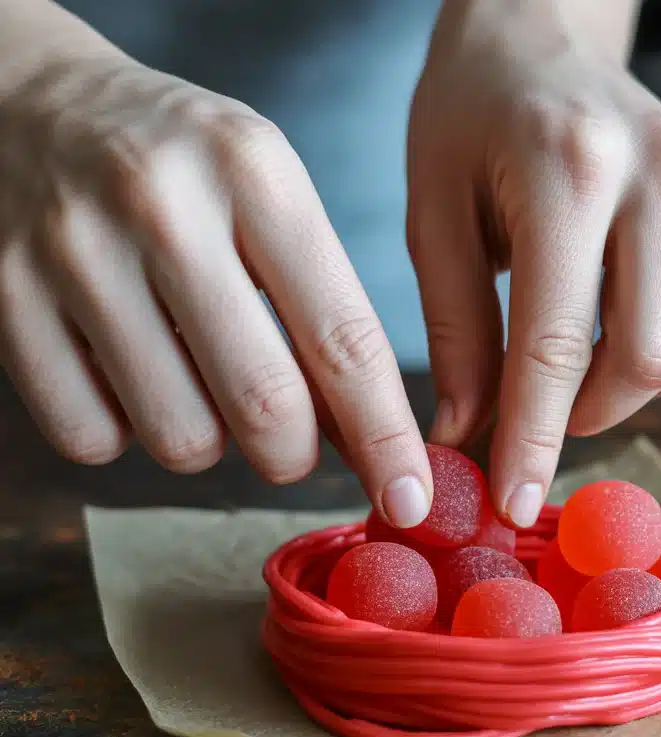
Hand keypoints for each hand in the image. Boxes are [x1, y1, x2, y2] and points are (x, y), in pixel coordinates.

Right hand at [0, 55, 434, 526]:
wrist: (30, 102)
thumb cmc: (183, 165)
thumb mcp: (270, 194)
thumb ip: (323, 307)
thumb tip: (372, 443)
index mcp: (255, 174)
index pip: (343, 337)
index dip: (385, 435)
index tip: (410, 500)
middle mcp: (164, 208)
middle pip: (264, 406)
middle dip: (294, 457)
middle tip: (290, 444)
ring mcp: (73, 253)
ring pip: (180, 437)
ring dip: (208, 442)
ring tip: (197, 380)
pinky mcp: (5, 298)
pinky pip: (91, 439)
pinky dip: (123, 433)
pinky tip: (126, 374)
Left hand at [408, 0, 660, 526]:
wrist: (540, 31)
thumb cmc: (471, 116)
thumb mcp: (434, 216)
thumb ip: (454, 331)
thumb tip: (464, 439)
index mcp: (570, 168)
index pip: (559, 343)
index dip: (536, 439)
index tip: (515, 504)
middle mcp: (659, 170)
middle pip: (651, 359)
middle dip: (587, 415)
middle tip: (531, 418)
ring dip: (619, 384)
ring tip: (561, 355)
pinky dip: (650, 346)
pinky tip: (603, 315)